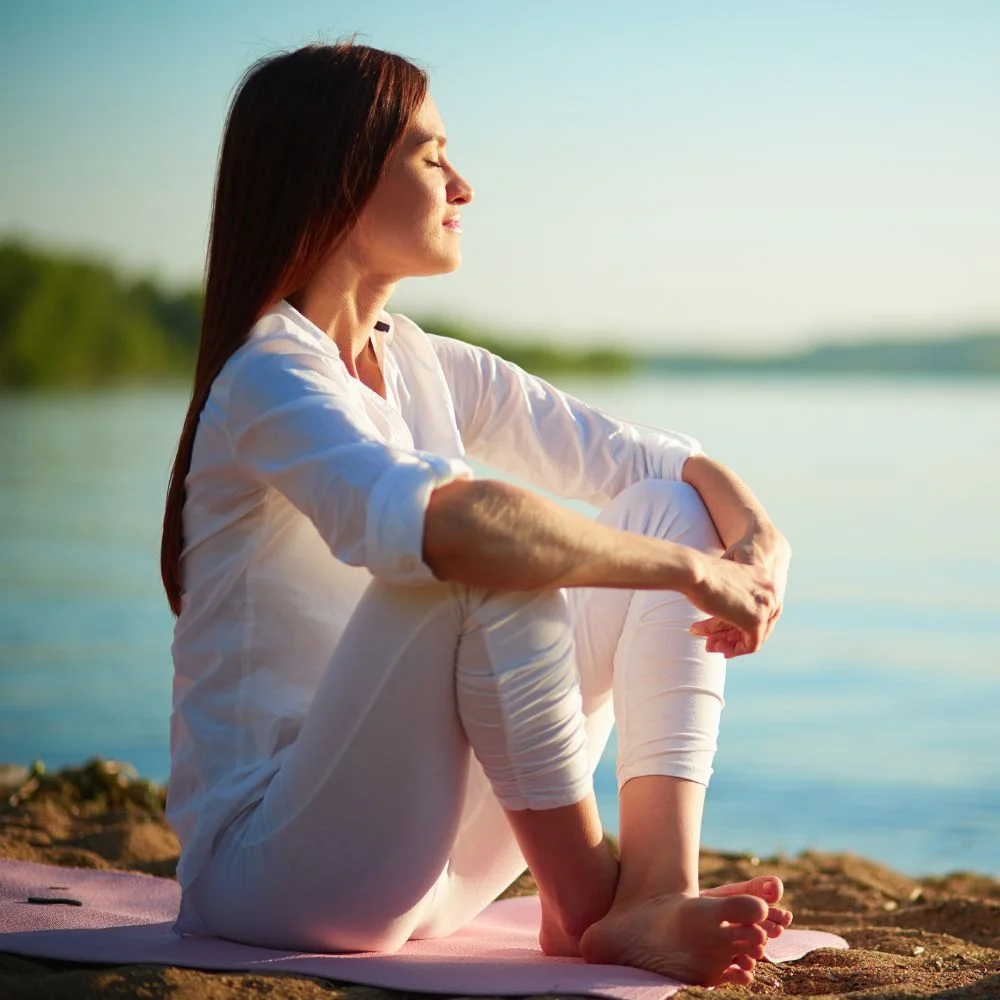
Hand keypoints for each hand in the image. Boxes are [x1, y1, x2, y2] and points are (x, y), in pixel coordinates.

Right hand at [689, 527, 790, 658]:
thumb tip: (728, 616)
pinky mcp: (756, 620)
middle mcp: (770, 591)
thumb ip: (732, 599)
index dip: (740, 622)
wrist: (694, 572)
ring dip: (732, 644)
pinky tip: (719, 649)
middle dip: (734, 636)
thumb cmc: (700, 574)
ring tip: (711, 647)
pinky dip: (736, 650)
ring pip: (755, 635)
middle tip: (713, 643)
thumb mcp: (722, 585)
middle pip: (758, 622)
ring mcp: (766, 606)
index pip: (758, 608)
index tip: (722, 630)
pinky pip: (752, 645)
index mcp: (763, 577)